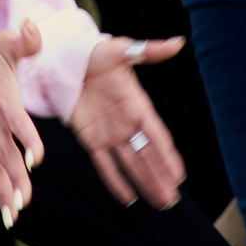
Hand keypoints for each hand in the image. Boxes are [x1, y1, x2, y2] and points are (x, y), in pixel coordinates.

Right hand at [0, 0, 45, 228]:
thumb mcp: (4, 40)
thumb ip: (25, 40)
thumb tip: (36, 28)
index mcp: (2, 100)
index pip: (18, 126)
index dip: (28, 142)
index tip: (35, 160)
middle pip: (5, 157)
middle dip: (14, 183)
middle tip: (22, 205)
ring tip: (10, 218)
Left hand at [67, 36, 186, 207]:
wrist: (65, 58)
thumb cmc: (96, 52)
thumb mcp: (120, 50)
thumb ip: (149, 51)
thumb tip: (178, 43)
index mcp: (138, 105)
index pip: (156, 135)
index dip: (167, 155)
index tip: (180, 174)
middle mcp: (127, 123)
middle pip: (147, 155)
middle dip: (160, 177)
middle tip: (172, 199)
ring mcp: (110, 133)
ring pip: (130, 163)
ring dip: (145, 182)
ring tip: (160, 202)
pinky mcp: (90, 139)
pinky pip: (104, 164)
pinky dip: (115, 180)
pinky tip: (128, 198)